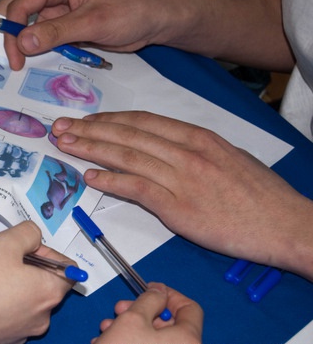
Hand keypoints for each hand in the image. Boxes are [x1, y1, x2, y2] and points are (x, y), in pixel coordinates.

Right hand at [0, 0, 174, 69]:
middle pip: (19, 12)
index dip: (12, 32)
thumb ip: (56, 32)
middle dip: (14, 37)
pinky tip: (48, 62)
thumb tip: (23, 42)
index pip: (20, 4)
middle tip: (16, 62)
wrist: (156, 20)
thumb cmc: (131, 11)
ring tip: (31, 65)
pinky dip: (45, 50)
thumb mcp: (92, 23)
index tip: (16, 59)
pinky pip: (47, 37)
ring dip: (31, 46)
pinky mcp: (67, 23)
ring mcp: (60, 7)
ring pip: (31, 27)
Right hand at [0, 221, 73, 343]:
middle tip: (1, 259)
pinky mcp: (2, 343)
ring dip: (13, 287)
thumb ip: (28, 233)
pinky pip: (8, 318)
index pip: (69, 270)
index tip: (24, 249)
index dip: (48, 253)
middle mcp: (42, 317)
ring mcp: (22, 333)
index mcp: (49, 292)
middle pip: (46, 285)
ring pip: (26, 302)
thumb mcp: (6, 242)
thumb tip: (34, 238)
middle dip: (28, 268)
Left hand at [51, 111, 312, 280]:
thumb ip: (191, 150)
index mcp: (196, 137)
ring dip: (90, 150)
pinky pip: (137, 189)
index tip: (85, 120)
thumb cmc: (258, 194)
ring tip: (65, 145)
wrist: (284, 223)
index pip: (142, 122)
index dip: (108, 120)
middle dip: (89, 130)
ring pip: (126, 157)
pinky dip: (110, 181)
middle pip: (127, 135)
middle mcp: (185, 151)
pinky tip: (89, 176)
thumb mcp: (226, 158)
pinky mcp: (179, 207)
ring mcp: (181, 178)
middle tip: (59, 127)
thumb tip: (162, 147)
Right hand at [78, 283, 201, 343]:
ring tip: (107, 330)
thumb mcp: (131, 319)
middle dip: (142, 313)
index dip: (169, 295)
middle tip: (120, 310)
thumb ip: (149, 299)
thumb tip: (159, 291)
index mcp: (187, 342)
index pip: (190, 309)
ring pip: (157, 342)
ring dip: (132, 329)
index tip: (149, 291)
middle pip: (171, 326)